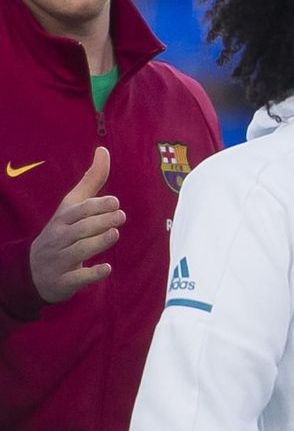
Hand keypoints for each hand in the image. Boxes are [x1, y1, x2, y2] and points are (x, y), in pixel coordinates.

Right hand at [30, 147, 124, 302]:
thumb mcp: (72, 206)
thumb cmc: (62, 232)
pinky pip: (77, 278)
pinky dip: (91, 273)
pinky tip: (107, 268)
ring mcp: (59, 260)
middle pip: (79, 229)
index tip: (115, 202)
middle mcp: (58, 238)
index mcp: (62, 220)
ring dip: (97, 243)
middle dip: (100, 222)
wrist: (33, 271)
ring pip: (78, 251)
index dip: (96, 206)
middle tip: (121, 216)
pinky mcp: (63, 281)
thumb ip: (91, 181)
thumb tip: (103, 149)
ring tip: (115, 234)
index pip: (78, 211)